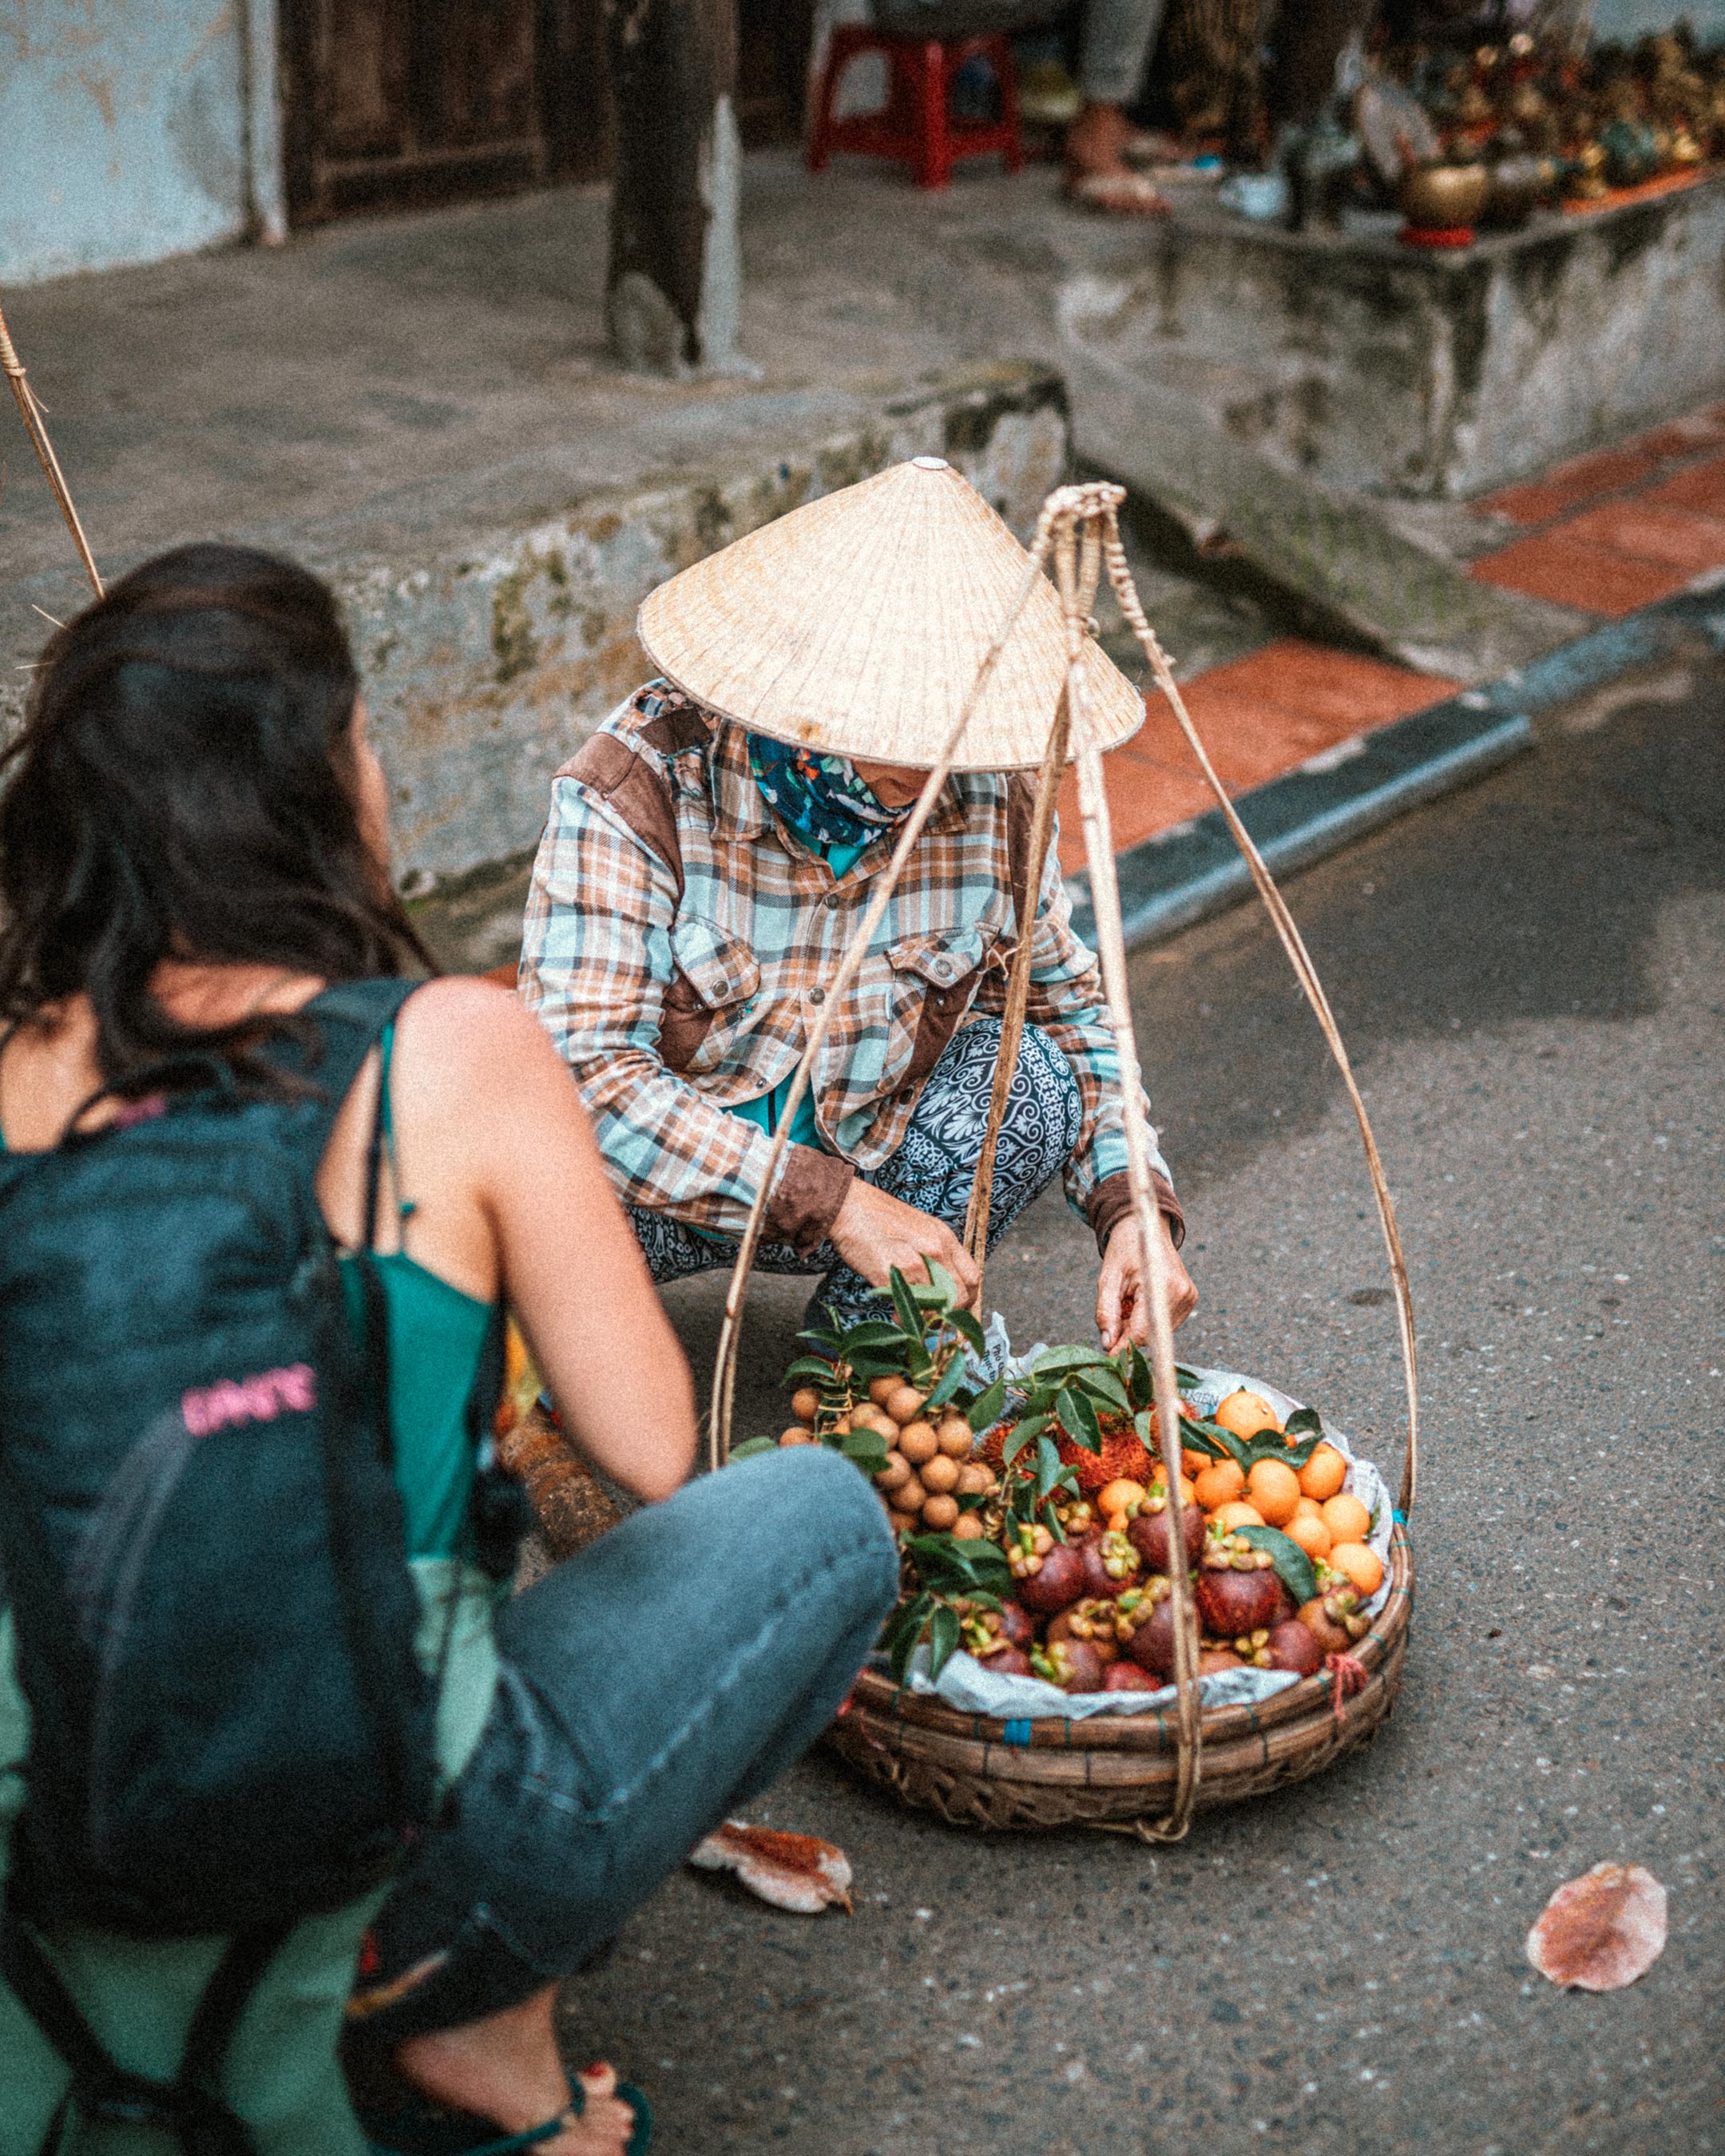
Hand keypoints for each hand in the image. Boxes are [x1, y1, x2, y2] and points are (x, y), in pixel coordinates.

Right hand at [829, 1180, 980, 1308]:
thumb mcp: (920, 1231)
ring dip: (925, 1319)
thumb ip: (935, 1256)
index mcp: (944, 1238)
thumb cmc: (881, 1220)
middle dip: (948, 1315)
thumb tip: (944, 1290)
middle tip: (933, 1321)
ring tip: (912, 1319)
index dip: (966, 1299)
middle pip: (959, 1295)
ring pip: (935, 1304)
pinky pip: (906, 1304)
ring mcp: (913, 1260)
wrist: (850, 1206)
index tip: (953, 1309)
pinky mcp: (890, 1271)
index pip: (972, 1278)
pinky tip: (895, 1314)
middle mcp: (935, 1249)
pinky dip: (902, 1316)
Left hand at [1096, 1211, 1196, 1351]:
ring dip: (1138, 1326)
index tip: (1107, 1355)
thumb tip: (1108, 1344)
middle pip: (1150, 1334)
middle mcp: (1182, 1293)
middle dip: (1128, 1333)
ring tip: (1129, 1302)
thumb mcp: (1107, 1280)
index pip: (1142, 1332)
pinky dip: (1149, 1320)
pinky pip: (1166, 1323)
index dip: (1123, 1346)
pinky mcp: (1191, 1298)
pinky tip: (1141, 1301)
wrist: (1146, 1228)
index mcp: (1161, 1285)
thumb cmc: (1124, 1251)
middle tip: (1113, 1318)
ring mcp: (1189, 1297)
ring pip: (1158, 1331)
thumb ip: (1106, 1313)